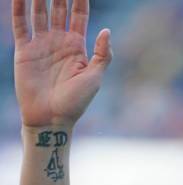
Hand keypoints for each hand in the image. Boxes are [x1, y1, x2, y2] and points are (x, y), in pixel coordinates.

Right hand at [12, 0, 112, 127]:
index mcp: (77, 47)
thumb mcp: (94, 79)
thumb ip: (101, 55)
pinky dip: (18, 8)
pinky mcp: (24, 51)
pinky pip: (20, 24)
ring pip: (39, 11)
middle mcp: (58, 42)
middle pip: (58, 8)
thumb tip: (106, 30)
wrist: (51, 119)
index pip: (78, 14)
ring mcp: (41, 45)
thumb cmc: (75, 103)